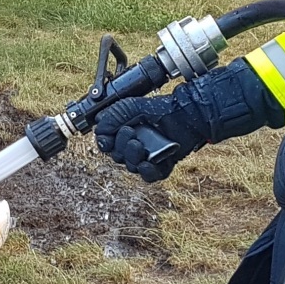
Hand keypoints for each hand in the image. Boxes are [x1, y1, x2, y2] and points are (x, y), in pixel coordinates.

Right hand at [93, 85, 212, 182]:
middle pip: (117, 157)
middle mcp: (133, 146)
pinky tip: (148, 162)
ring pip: (131, 167)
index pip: (106, 145)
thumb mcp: (131, 107)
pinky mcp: (161, 166)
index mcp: (123, 133)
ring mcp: (146, 157)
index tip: (110, 137)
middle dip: (122, 147)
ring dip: (133, 157)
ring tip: (141, 146)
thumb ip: (112, 116)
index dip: (106, 143)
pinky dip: (147, 171)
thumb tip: (99, 130)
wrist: (185, 115)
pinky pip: (149, 176)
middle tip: (132, 134)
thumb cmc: (160, 109)